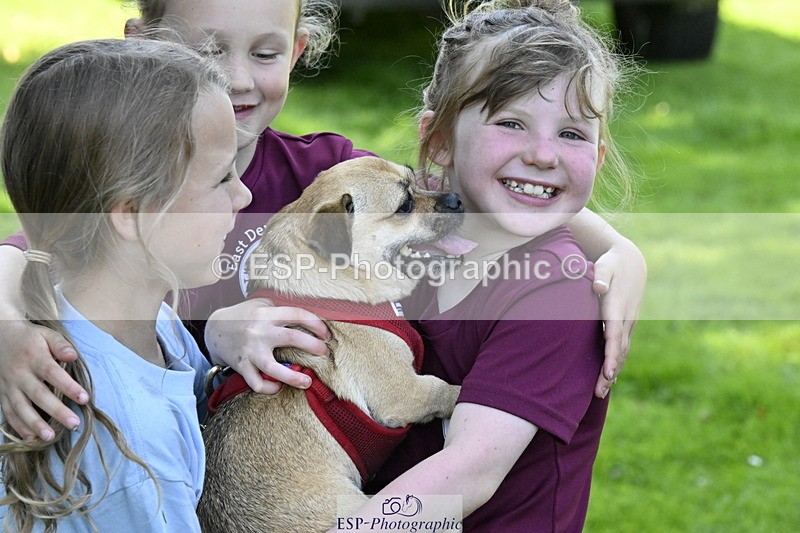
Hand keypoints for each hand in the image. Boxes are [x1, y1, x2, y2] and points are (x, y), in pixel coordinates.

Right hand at [0, 320, 88, 440]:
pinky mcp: (2, 395)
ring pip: (22, 408)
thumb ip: (60, 345)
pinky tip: (30, 438)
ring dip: (36, 424)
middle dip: (57, 411)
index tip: (84, 399)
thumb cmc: (30, 338)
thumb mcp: (46, 335)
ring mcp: (9, 386)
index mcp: (34, 358)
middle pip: (39, 395)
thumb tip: (73, 357)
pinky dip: (18, 426)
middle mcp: (20, 374)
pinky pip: (9, 413)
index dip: (68, 387)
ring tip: (50, 437)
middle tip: (74, 424)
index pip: (53, 374)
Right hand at [204, 298, 330, 394]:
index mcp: (266, 313)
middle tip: (325, 352)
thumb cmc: (243, 316)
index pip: (297, 315)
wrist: (214, 329)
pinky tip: (278, 387)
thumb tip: (309, 317)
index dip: (316, 323)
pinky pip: (256, 383)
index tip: (326, 333)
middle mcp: (259, 331)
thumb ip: (281, 309)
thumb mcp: (261, 304)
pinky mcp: (242, 366)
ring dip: (293, 377)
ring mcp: (250, 350)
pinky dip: (268, 388)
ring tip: (308, 382)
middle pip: (292, 338)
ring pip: (273, 367)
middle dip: (314, 346)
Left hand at [592, 238, 646, 397]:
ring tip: (600, 391)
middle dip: (609, 372)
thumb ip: (600, 275)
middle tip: (598, 392)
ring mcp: (628, 323)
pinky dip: (616, 363)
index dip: (610, 355)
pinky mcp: (627, 324)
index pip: (614, 336)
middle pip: (618, 351)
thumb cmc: (612, 264)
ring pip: (621, 352)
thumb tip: (598, 286)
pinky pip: (622, 347)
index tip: (606, 372)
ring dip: (612, 372)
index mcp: (618, 308)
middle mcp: (626, 319)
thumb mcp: (605, 265)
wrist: (632, 261)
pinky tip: (609, 377)